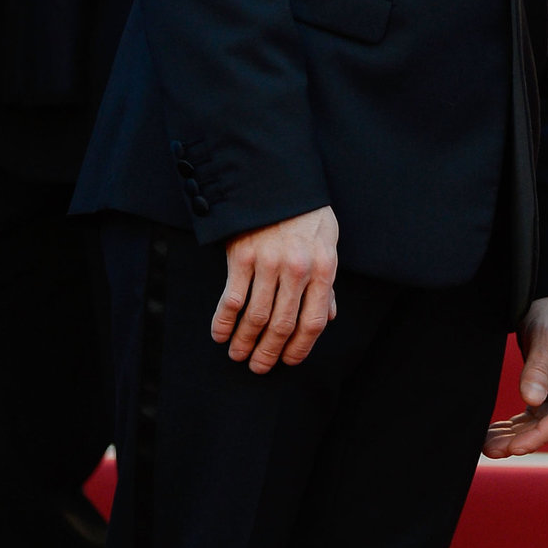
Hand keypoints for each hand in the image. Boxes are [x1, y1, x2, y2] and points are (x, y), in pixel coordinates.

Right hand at [212, 206, 339, 372]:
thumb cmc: (305, 214)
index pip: (313, 321)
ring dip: (245, 341)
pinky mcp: (241, 255)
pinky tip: (220, 334)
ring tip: (238, 355)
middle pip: (283, 324)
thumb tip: (328, 316)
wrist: (276, 180)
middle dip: (270, 351)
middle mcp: (297, 268)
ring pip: (256, 316)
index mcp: (322, 268)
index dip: (301, 347)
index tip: (289, 361)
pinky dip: (224, 321)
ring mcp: (268, 262)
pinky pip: (231, 298)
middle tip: (259, 367)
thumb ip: (326, 282)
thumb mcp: (327, 243)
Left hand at [482, 295, 547, 456]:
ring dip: (517, 435)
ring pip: (541, 420)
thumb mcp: (545, 332)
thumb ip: (538, 367)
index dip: (539, 435)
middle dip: (523, 440)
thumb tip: (530, 401)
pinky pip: (535, 411)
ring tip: (489, 446)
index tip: (515, 448)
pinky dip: (517, 424)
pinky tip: (496, 432)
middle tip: (492, 451)